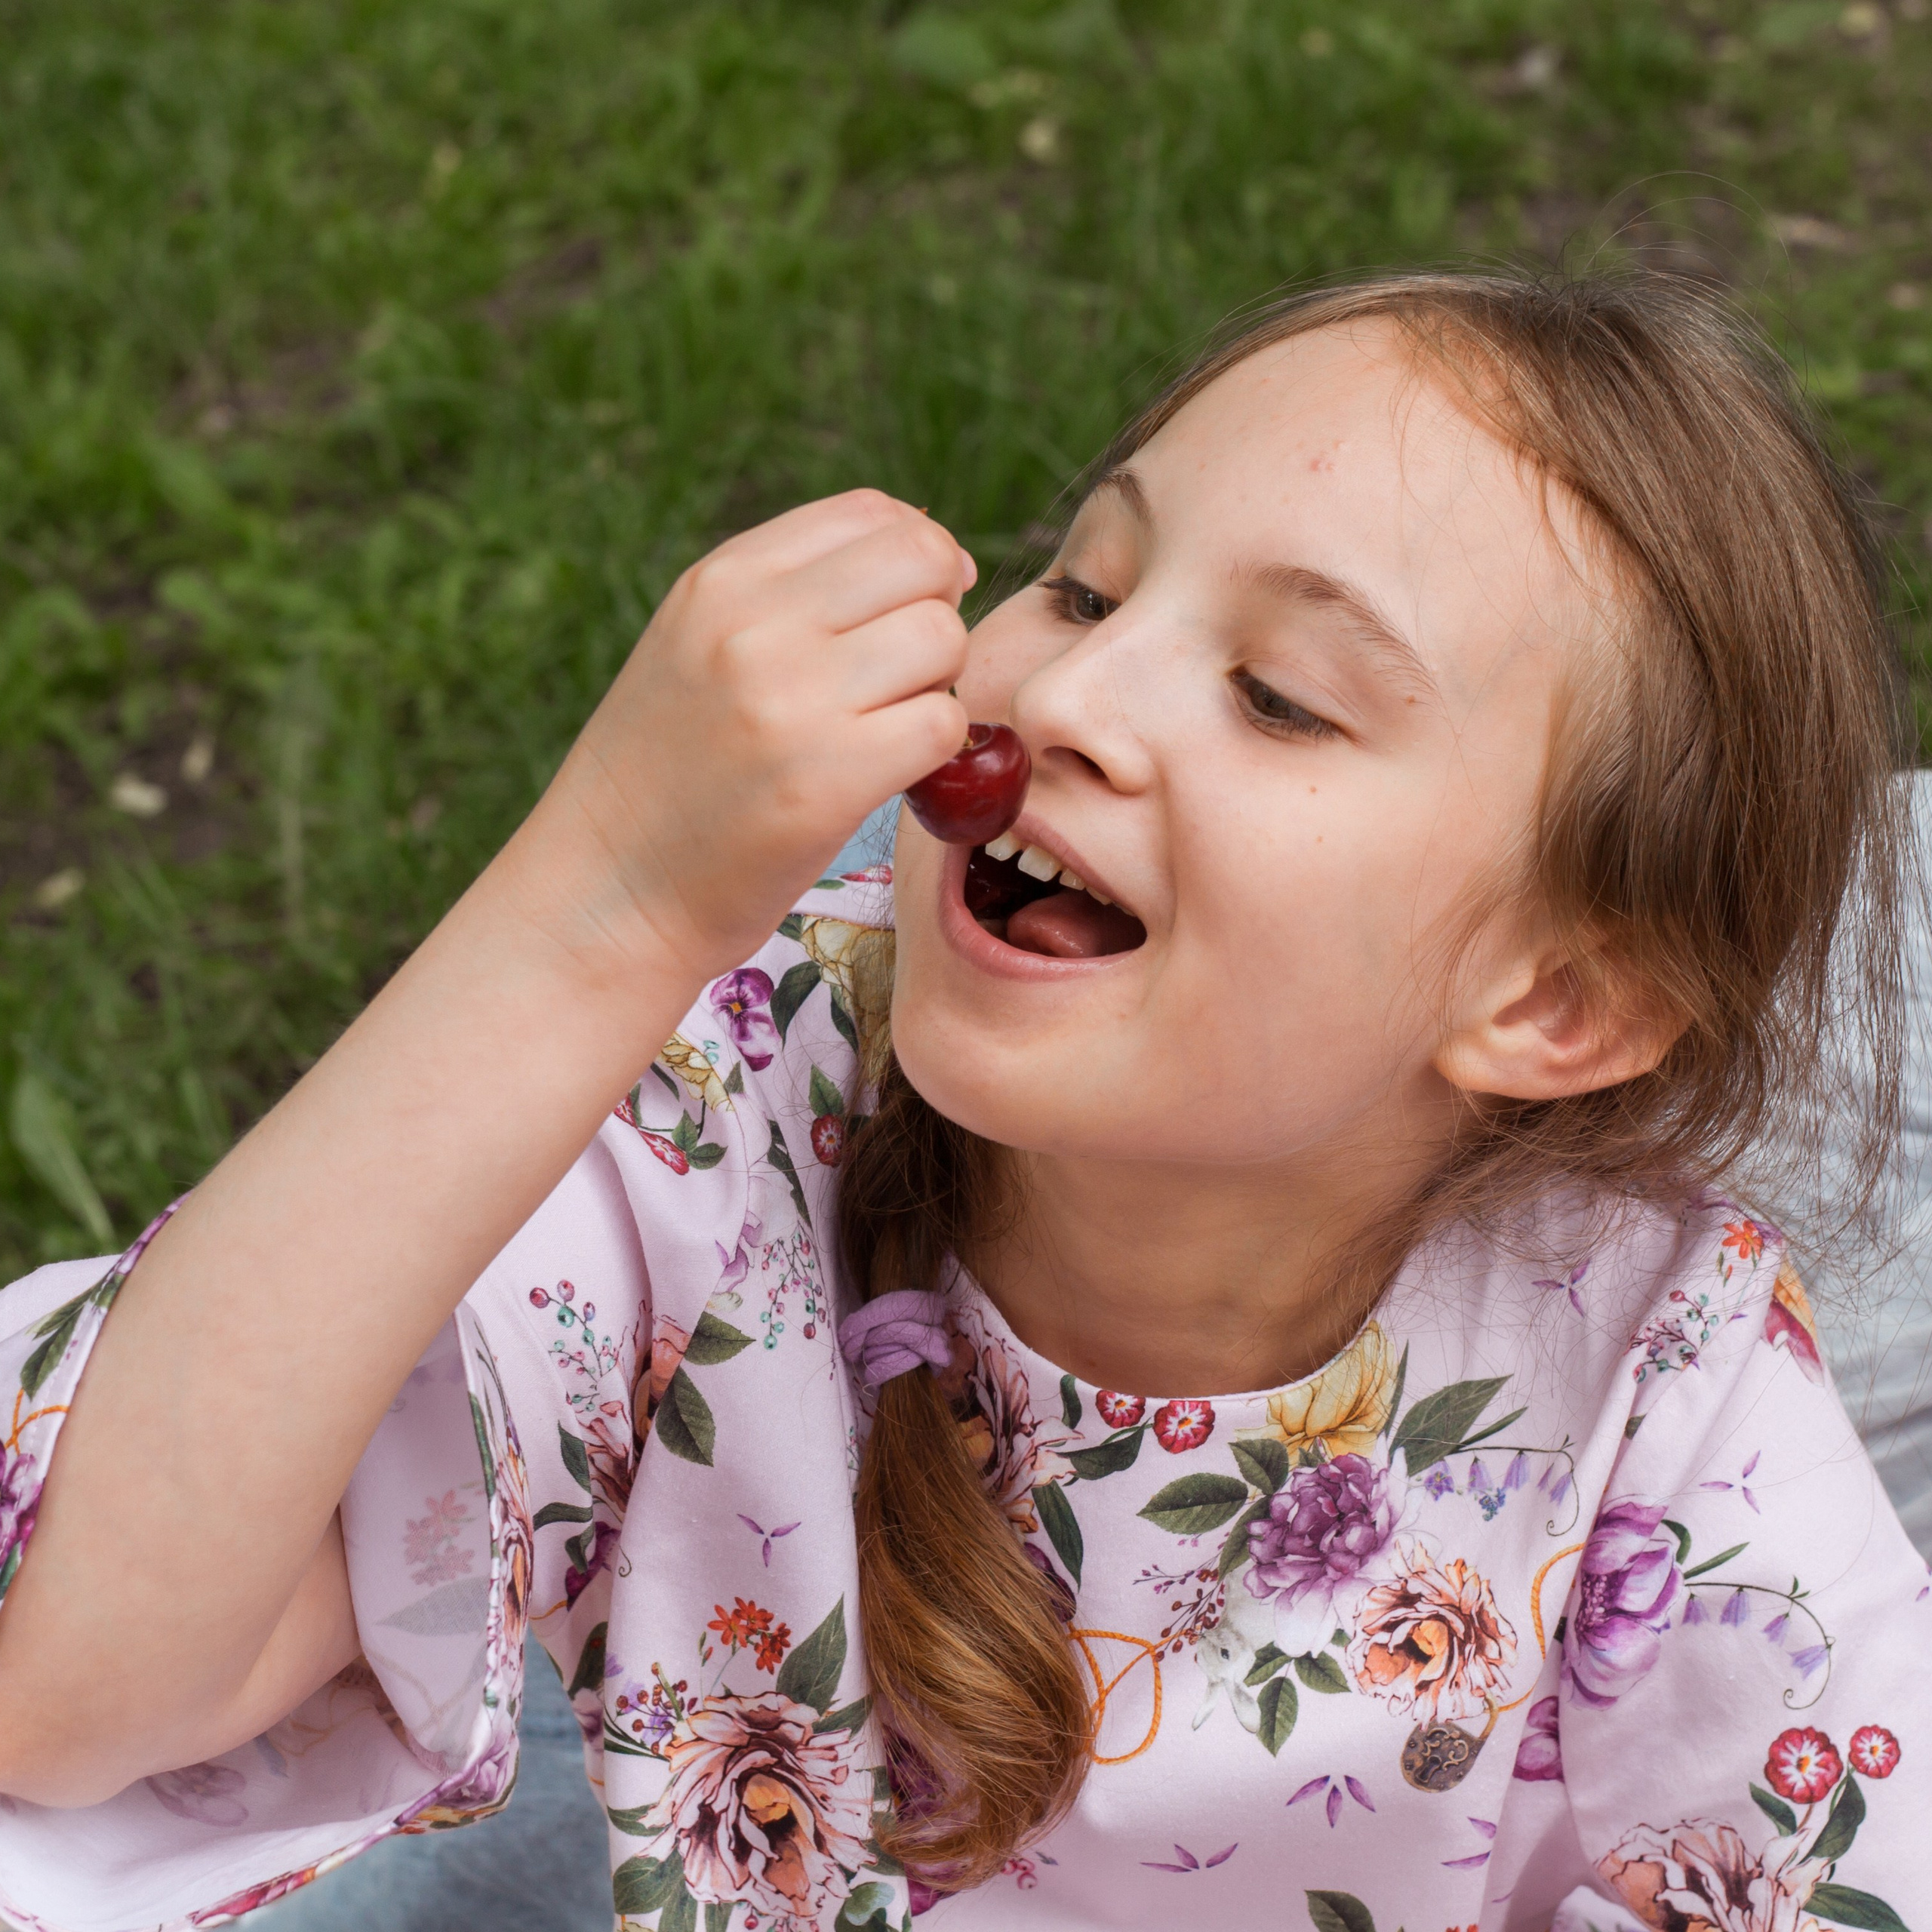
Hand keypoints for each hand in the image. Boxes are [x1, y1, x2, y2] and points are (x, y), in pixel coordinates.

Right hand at [504, 490, 972, 987]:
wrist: (605, 894)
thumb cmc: (669, 777)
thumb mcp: (698, 647)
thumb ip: (794, 594)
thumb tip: (936, 551)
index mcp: (721, 579)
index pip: (873, 512)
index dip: (917, 558)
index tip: (902, 613)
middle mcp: (754, 624)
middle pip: (925, 563)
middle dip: (937, 617)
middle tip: (902, 680)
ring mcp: (790, 701)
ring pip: (943, 640)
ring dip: (938, 687)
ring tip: (886, 730)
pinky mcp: (826, 782)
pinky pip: (944, 725)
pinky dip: (938, 752)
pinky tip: (892, 776)